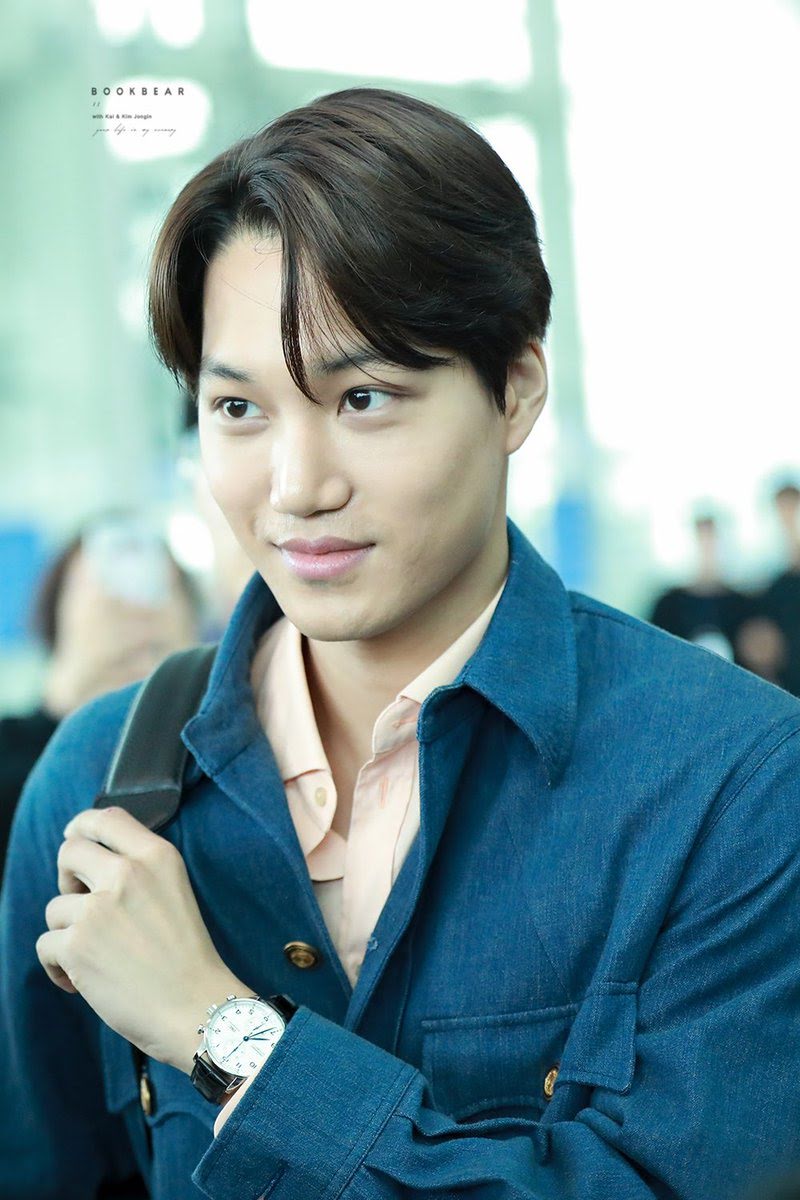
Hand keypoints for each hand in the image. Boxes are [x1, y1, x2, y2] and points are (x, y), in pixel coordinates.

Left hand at [36, 806, 249, 1073]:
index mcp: (157, 856)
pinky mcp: (76, 945)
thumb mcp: (174, 891)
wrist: (197, 1007)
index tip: (74, 838)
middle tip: (81, 905)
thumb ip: (138, 869)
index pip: (106, 818)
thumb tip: (87, 862)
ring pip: (55, 906)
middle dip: (67, 877)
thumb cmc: (186, 957)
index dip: (82, 826)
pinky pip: (45, 945)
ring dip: (67, 932)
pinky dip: (58, 967)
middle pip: (70, 851)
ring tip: (94, 957)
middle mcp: (126, 874)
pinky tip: (81, 982)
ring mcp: (98, 908)